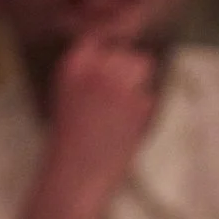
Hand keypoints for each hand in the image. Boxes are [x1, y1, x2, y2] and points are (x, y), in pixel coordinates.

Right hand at [46, 35, 156, 205]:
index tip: (108, 74)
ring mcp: (120, 84)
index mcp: (73, 64)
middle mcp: (97, 68)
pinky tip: (125, 130)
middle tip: (116, 101)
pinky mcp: (139, 105)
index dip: (108, 55)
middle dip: (126, 71)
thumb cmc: (69, 143)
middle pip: (126, 51)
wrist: (74, 178)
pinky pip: (150, 96)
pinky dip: (143, 111)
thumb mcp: (69, 96)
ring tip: (122, 112)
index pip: (101, 39)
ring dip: (139, 84)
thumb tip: (123, 53)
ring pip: (144, 65)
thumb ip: (91, 73)